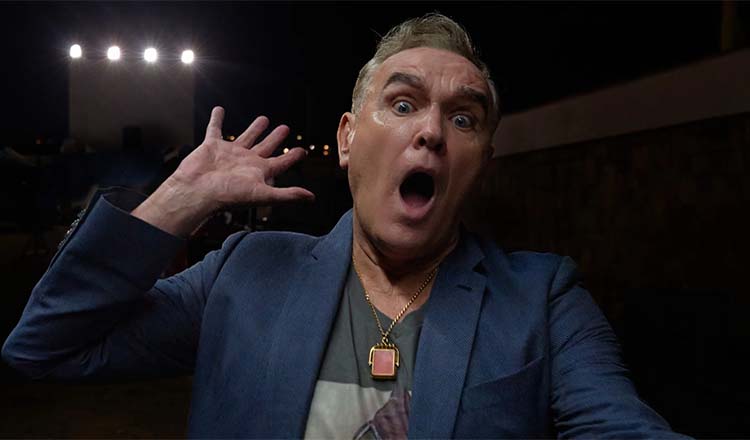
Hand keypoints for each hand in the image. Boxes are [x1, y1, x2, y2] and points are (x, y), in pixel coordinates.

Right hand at [132, 106, 313, 235]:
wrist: (197, 191)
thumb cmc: (227, 195)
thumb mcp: (262, 194)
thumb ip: (287, 195)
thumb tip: (311, 198)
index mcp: (259, 172)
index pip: (281, 162)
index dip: (292, 157)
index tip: (303, 151)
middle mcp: (246, 162)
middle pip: (265, 147)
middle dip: (276, 139)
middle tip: (285, 128)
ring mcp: (230, 153)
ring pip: (246, 137)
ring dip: (254, 128)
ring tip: (264, 119)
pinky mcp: (212, 146)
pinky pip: (215, 129)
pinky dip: (217, 119)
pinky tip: (219, 109)